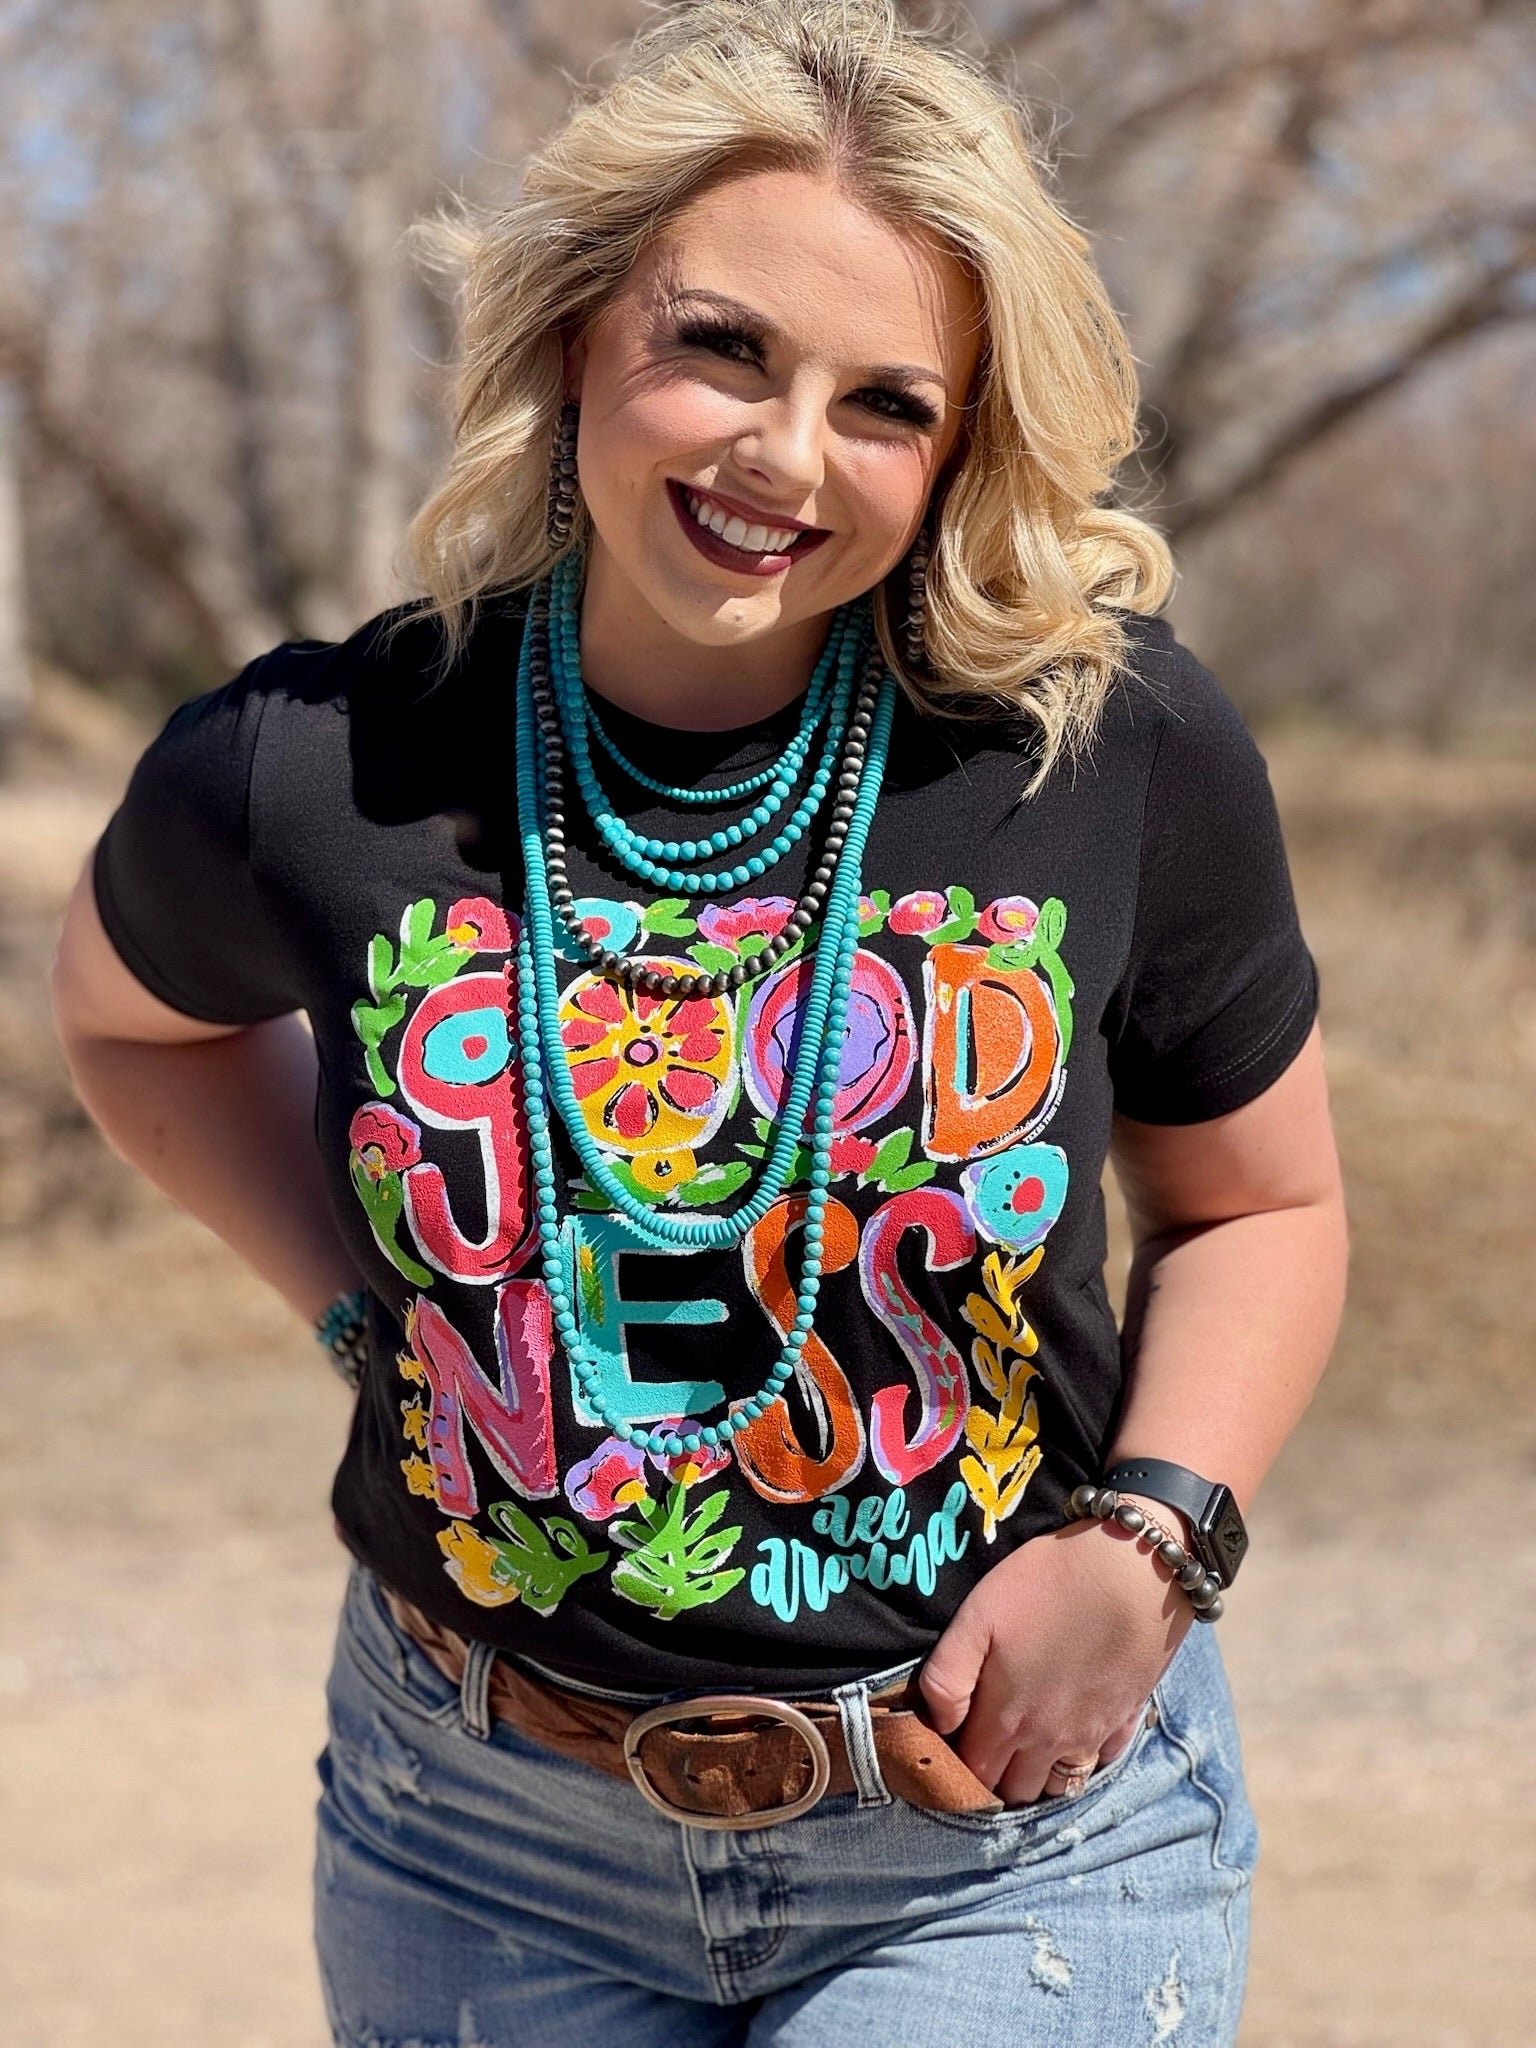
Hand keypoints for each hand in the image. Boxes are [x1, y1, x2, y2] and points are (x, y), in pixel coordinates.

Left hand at [918, 1514, 1192, 1804]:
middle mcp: (1048, 1741)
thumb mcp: (977, 1617)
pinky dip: (1084, 1757)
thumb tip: (938, 1723)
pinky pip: (1101, 1763)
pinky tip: (1076, 1730)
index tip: (951, 1745)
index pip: (972, 1774)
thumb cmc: (1047, 1585)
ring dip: (1040, 1777)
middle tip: (987, 1744)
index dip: (956, 1768)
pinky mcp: (1126, 1720)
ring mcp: (1091, 1736)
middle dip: (996, 1778)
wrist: (1132, 1571)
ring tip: (1028, 1746)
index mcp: (1006, 1721)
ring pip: (1059, 1787)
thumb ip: (947, 1677)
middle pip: (1015, 1791)